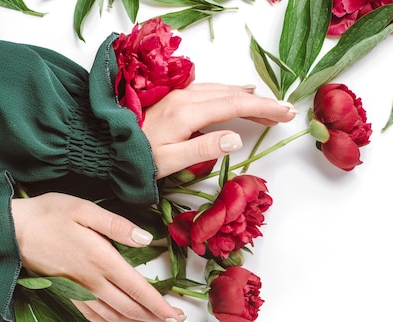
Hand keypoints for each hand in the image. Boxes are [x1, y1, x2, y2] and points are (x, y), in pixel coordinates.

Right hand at [11, 192, 184, 321]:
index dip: (160, 305)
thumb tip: (147, 239)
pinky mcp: (67, 294)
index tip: (177, 314)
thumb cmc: (47, 215)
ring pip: (115, 317)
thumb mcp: (84, 209)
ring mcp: (78, 291)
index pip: (139, 290)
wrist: (9, 231)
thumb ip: (118, 226)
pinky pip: (94, 318)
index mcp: (101, 260)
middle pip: (131, 308)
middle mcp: (92, 281)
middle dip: (156, 317)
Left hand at [142, 83, 297, 177]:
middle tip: (285, 111)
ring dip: (247, 97)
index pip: (234, 105)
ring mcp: (179, 95)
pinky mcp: (175, 98)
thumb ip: (203, 148)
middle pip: (232, 94)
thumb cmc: (137, 159)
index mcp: (187, 112)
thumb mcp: (170, 161)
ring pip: (222, 90)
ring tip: (268, 107)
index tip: (285, 112)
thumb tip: (235, 139)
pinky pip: (211, 90)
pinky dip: (230, 93)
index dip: (263, 107)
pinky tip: (237, 94)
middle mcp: (185, 97)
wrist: (106, 147)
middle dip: (262, 102)